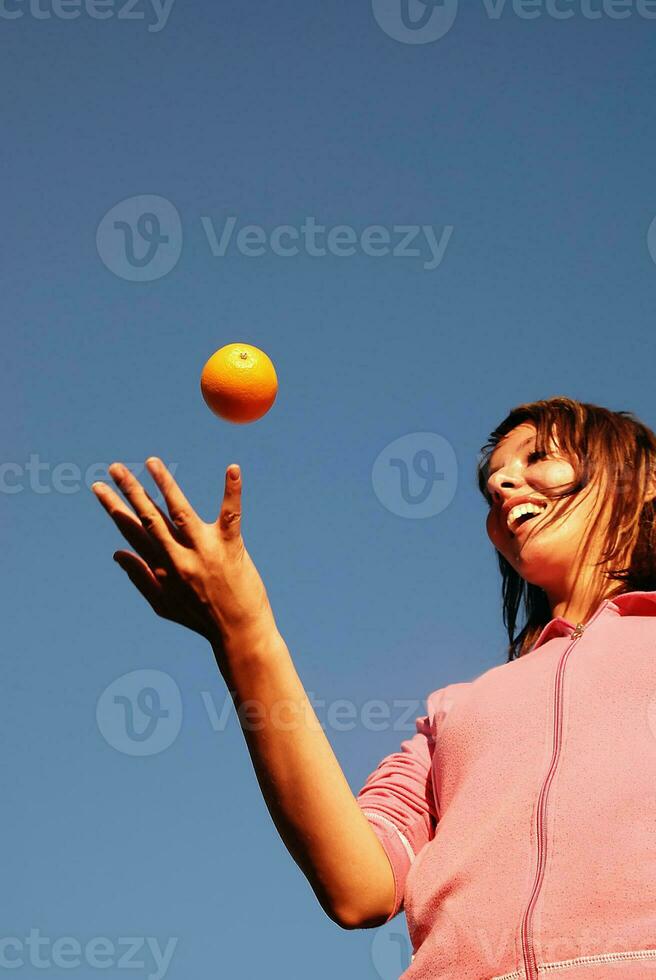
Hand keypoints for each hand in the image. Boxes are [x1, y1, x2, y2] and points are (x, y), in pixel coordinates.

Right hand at [91, 458, 277, 658]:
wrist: (238, 634)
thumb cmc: (201, 619)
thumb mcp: (162, 604)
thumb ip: (139, 577)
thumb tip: (116, 553)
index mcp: (161, 567)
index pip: (132, 532)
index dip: (114, 509)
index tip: (98, 488)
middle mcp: (178, 557)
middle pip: (150, 518)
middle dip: (130, 491)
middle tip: (114, 468)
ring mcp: (204, 550)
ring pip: (180, 511)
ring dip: (165, 484)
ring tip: (151, 461)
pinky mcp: (231, 547)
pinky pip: (230, 515)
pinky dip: (231, 491)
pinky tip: (232, 468)